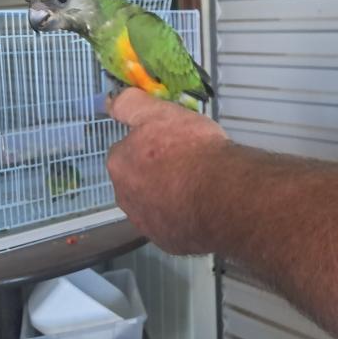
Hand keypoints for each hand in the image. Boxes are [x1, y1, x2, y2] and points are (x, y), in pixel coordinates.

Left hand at [106, 88, 231, 253]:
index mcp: (121, 164)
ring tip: (197, 183)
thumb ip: (133, 104)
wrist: (223, 194)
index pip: (126, 149)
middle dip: (156, 171)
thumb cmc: (193, 151)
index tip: (169, 140)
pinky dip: (183, 215)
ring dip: (169, 194)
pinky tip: (201, 204)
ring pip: (153, 203)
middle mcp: (126, 196)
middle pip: (137, 178)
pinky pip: (172, 224)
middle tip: (186, 161)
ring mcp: (146, 222)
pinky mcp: (168, 240)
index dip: (149, 143)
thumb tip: (115, 98)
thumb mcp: (162, 114)